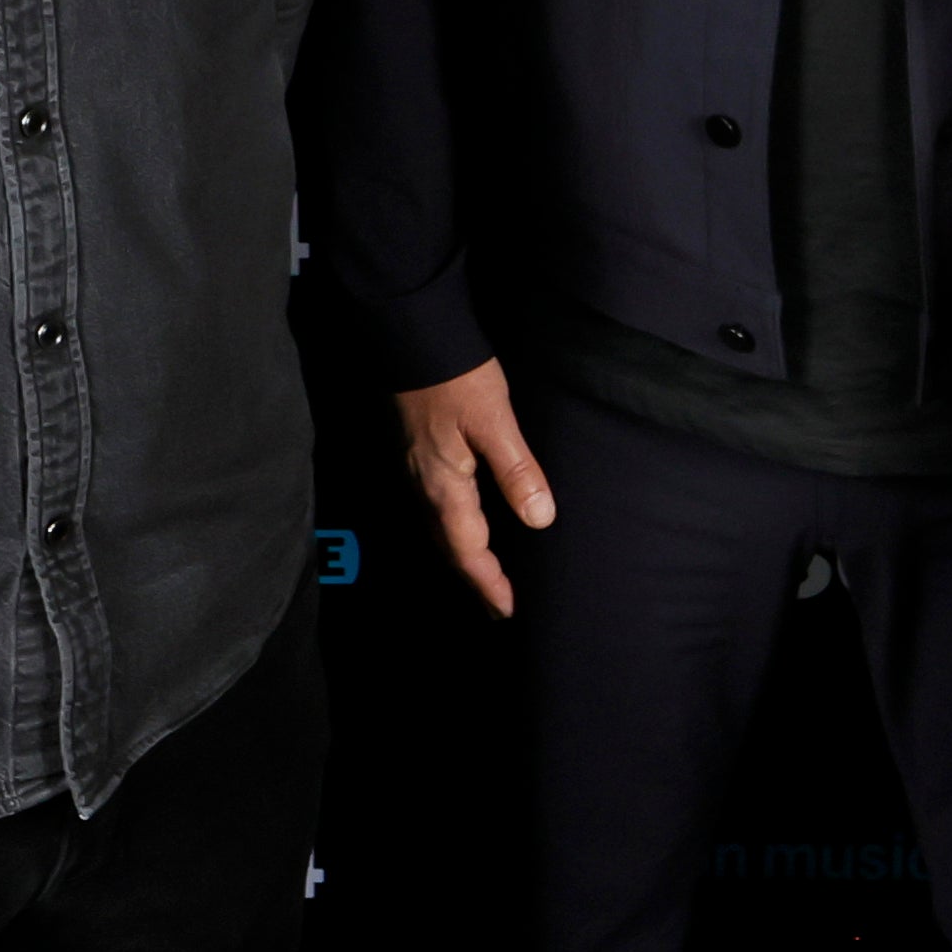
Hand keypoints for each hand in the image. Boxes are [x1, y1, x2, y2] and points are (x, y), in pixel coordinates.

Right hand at [397, 357, 556, 617]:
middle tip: (498, 608)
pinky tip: (469, 525)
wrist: (411, 340)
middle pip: (450, 550)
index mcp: (446, 488)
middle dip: (475, 581)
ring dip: (464, 558)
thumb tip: (540, 520)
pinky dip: (456, 531)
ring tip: (486, 576)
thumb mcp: (495, 422)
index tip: (509, 611)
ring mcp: (418, 473)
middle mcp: (426, 488)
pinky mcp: (419, 456)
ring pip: (442, 531)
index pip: (469, 553)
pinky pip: (437, 510)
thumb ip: (516, 470)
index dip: (489, 585)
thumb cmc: (456, 379)